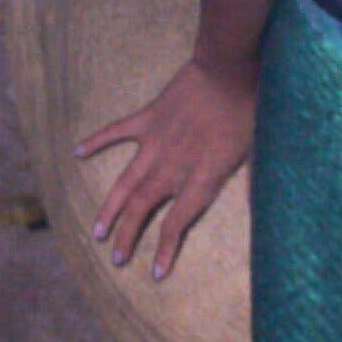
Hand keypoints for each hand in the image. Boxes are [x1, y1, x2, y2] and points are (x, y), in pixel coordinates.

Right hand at [74, 57, 256, 280]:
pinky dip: (96, 141)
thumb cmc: (250, 108)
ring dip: (109, 208)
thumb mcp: (259, 151)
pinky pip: (116, 132)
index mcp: (201, 178)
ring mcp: (155, 143)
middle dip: (127, 236)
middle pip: (143, 209)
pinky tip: (78, 152)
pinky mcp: (148, 118)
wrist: (229, 68)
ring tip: (96, 230)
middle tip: (115, 256)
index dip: (165, 249)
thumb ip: (255, 185)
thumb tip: (264, 212)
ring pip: (125, 183)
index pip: (177, 223)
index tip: (155, 273)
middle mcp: (172, 168)